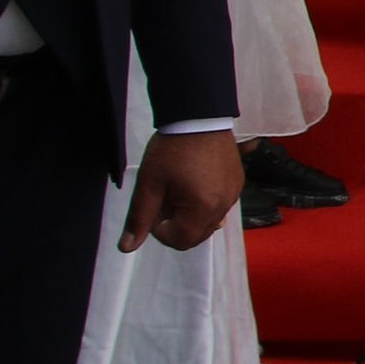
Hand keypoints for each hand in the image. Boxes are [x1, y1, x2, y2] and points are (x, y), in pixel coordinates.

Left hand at [119, 127, 244, 253]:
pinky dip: (205, 203)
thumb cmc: (173, 149)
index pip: (180, 241)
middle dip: (177, 224)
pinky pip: (220, 206)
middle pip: (196, 236)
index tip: (155, 207)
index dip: (161, 229)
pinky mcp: (237, 184)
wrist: (199, 116)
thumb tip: (126, 247)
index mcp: (203, 209)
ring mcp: (234, 195)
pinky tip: (194, 181)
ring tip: (180, 187)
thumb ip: (139, 218)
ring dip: (191, 214)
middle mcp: (224, 206)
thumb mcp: (149, 184)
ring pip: (208, 222)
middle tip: (165, 197)